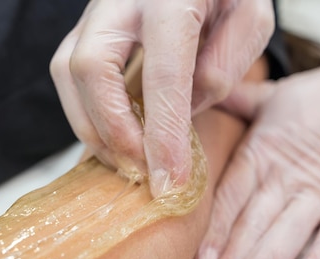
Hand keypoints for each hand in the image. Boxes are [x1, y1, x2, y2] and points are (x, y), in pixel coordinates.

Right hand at [50, 0, 273, 195]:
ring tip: (128, 163)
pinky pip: (68, 75)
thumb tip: (183, 112)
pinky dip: (87, 115)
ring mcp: (95, 12)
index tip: (169, 180)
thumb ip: (226, 61)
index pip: (163, 74)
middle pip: (92, 68)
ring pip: (68, 73)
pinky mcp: (84, 28)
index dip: (163, 134)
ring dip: (94, 129)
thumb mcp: (251, 15)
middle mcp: (121, 0)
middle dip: (113, 132)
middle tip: (142, 171)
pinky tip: (114, 138)